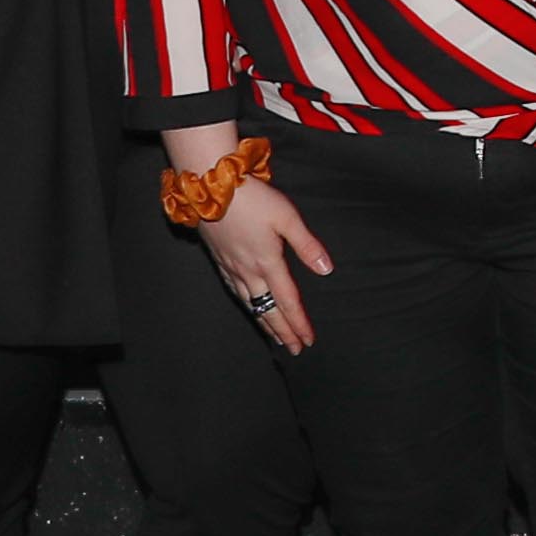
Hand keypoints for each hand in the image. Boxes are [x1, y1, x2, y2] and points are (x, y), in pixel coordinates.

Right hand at [194, 176, 332, 354]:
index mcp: (268, 263)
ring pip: (249, 304)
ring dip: (264, 322)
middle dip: (282, 331)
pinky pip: (234, 291)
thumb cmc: (252, 198)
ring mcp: (231, 267)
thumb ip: (307, 245)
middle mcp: (248, 271)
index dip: (298, 323)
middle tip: (294, 349)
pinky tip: (248, 306)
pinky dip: (245, 305)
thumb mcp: (287, 217)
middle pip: (268, 309)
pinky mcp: (219, 259)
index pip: (288, 301)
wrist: (209, 186)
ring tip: (274, 336)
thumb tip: (326, 270)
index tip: (308, 340)